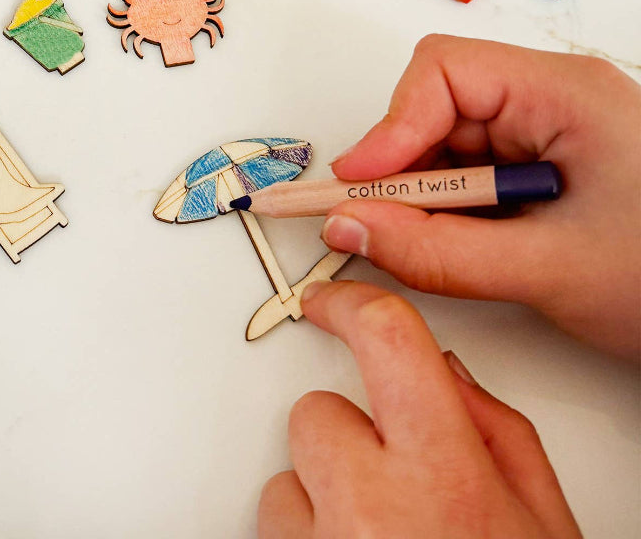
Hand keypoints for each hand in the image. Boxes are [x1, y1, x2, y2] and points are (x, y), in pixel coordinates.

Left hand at [258, 280, 580, 538]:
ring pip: (285, 479)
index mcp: (450, 477)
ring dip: (321, 502)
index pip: (386, 340)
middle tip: (393, 493)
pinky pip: (271, 531)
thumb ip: (500, 433)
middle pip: (316, 415)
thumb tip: (444, 370)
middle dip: (348, 441)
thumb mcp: (545, 527)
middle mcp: (374, 506)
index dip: (352, 305)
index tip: (330, 301)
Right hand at [323, 35, 640, 358]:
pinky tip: (460, 249)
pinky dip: (452, 214)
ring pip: (450, 146)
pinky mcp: (548, 169)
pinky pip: (473, 176)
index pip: (445, 71)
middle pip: (439, 107)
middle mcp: (553, 100)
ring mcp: (551, 134)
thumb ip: (436, 252)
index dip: (392, 126)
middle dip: (404, 169)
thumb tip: (347, 230)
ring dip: (426, 197)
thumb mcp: (550, 270)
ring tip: (429, 249)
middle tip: (378, 228)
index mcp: (565, 92)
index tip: (359, 186)